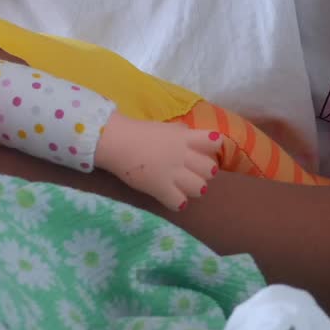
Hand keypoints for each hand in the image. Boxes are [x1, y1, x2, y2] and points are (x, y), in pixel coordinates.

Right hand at [94, 112, 220, 211]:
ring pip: (200, 188)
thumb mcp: (163, 127)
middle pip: (210, 169)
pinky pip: (179, 202)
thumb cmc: (136, 132)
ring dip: (193, 189)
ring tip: (182, 187)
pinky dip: (177, 202)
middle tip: (191, 172)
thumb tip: (188, 133)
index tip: (202, 151)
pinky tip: (171, 198)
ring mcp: (173, 173)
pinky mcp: (161, 188)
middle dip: (204, 172)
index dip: (212, 148)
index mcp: (185, 138)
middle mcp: (183, 155)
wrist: (115, 141)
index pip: (215, 142)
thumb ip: (179, 132)